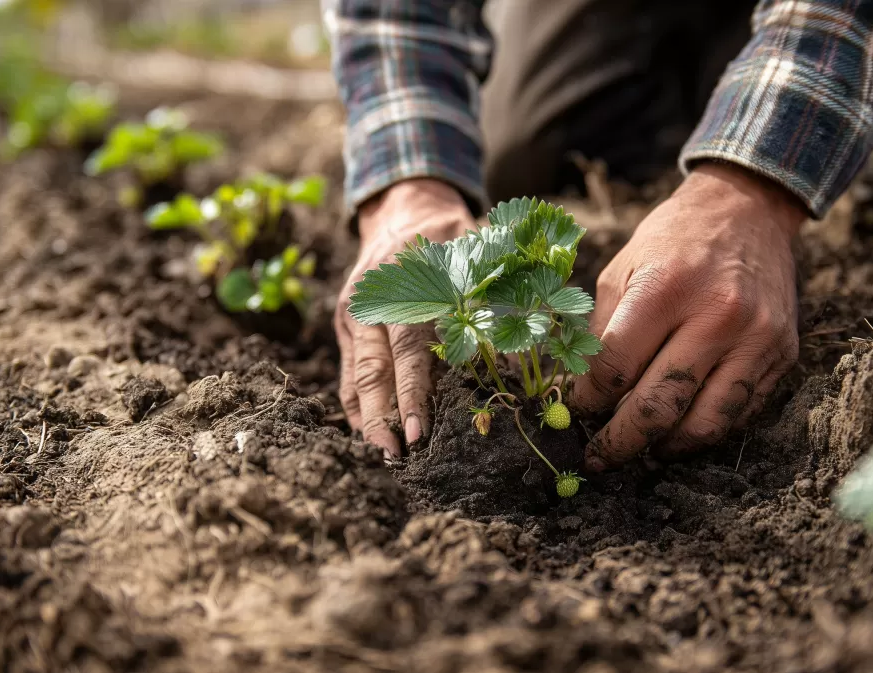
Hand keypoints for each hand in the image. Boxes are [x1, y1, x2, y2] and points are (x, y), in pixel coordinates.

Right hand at [337, 179, 474, 457]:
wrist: (403, 209)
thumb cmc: (451, 236)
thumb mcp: (478, 253)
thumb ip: (496, 294)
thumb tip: (525, 346)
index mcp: (405, 287)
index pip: (408, 350)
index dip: (412, 393)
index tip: (419, 431)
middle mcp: (372, 304)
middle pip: (373, 371)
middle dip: (383, 417)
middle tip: (395, 457)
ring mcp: (354, 317)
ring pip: (356, 376)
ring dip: (368, 419)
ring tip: (383, 455)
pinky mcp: (346, 328)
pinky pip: (348, 373)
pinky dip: (356, 405)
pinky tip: (369, 434)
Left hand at [571, 162, 804, 470]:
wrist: (748, 210)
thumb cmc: (673, 240)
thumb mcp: (624, 269)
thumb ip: (603, 331)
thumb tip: (580, 394)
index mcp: (666, 287)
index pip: (616, 368)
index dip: (588, 399)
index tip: (577, 409)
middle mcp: (717, 315)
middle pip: (658, 406)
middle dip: (620, 441)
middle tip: (599, 456)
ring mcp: (756, 338)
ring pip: (706, 424)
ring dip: (667, 447)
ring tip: (644, 451)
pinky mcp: (783, 353)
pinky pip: (740, 412)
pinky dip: (705, 429)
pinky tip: (680, 429)